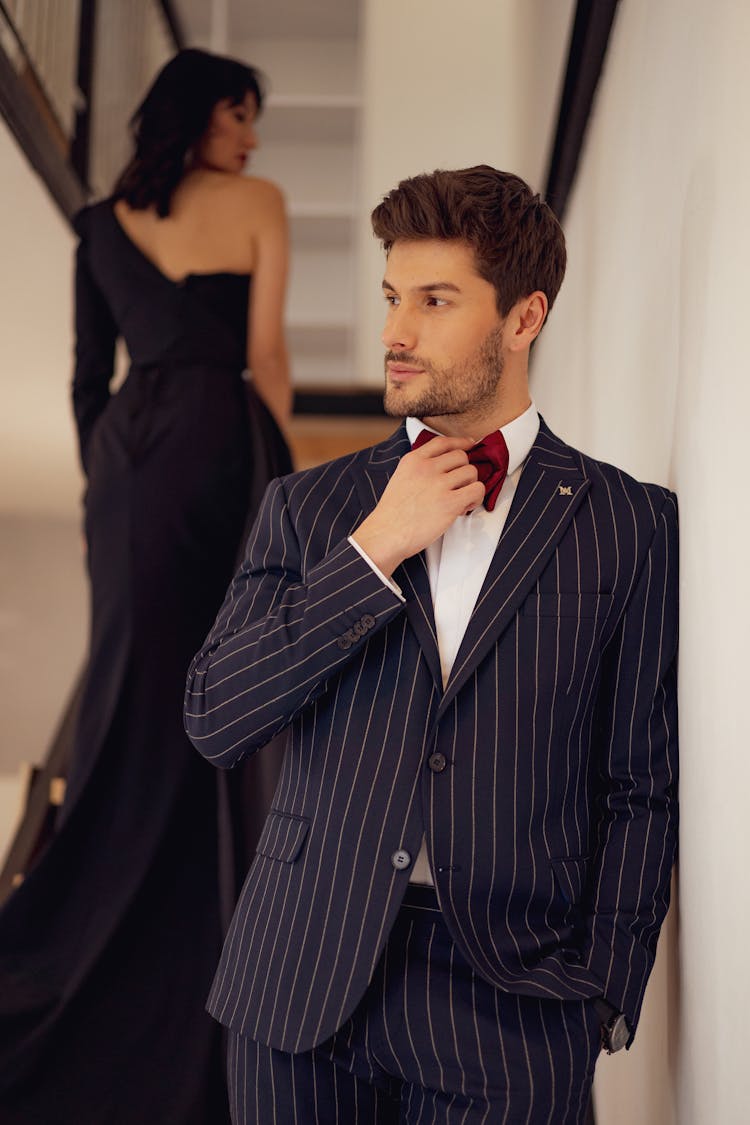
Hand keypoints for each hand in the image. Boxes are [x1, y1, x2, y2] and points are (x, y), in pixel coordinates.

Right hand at [351, 436, 484, 576]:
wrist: (386, 535)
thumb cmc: (392, 514)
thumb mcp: (400, 478)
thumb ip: (419, 468)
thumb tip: (445, 468)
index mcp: (413, 460)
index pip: (443, 442)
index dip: (460, 442)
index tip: (469, 445)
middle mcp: (426, 468)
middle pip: (461, 456)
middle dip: (463, 471)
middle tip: (458, 487)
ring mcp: (439, 484)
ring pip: (471, 472)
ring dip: (470, 486)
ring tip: (460, 500)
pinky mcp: (450, 502)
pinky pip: (477, 490)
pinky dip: (475, 498)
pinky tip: (464, 508)